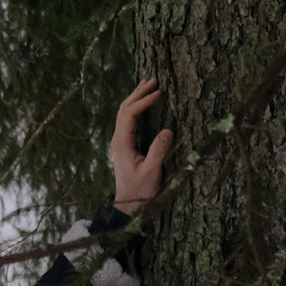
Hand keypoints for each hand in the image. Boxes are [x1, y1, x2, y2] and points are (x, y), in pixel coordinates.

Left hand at [110, 78, 172, 214]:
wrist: (128, 205)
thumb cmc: (140, 191)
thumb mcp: (152, 171)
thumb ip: (158, 151)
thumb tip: (168, 130)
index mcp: (122, 143)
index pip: (130, 114)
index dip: (143, 101)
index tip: (159, 92)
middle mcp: (118, 139)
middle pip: (124, 109)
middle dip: (138, 93)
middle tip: (153, 79)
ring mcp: (120, 141)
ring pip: (124, 113)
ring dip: (136, 98)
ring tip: (148, 84)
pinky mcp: (125, 145)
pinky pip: (128, 120)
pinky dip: (136, 108)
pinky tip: (143, 103)